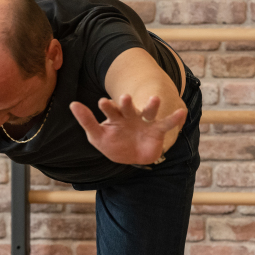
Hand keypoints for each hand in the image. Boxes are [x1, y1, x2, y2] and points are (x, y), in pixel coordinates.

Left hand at [69, 94, 185, 164]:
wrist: (132, 156)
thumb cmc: (113, 143)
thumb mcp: (97, 135)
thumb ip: (87, 121)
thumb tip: (72, 103)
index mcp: (115, 116)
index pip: (110, 109)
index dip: (107, 106)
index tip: (102, 102)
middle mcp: (130, 115)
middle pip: (128, 107)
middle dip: (126, 103)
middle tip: (124, 98)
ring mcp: (144, 122)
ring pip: (148, 112)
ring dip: (151, 106)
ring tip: (154, 99)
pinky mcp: (157, 130)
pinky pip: (166, 124)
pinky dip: (174, 118)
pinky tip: (182, 112)